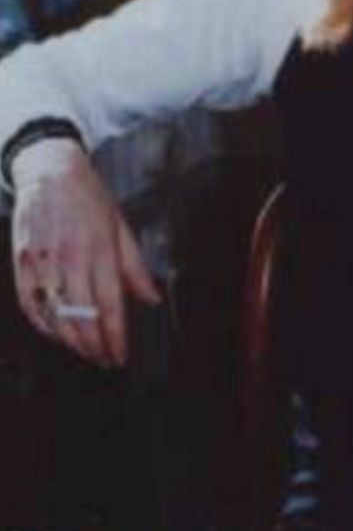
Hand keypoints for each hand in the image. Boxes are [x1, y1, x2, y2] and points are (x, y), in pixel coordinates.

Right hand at [11, 140, 160, 366]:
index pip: (110, 305)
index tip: (120, 356)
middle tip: (103, 359)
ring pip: (56, 315)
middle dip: (95, 346)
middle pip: (82, 317)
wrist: (50, 170)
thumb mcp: (121, 227)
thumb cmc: (89, 198)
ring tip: (84, 351)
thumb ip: (135, 267)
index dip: (115, 337)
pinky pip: (31, 303)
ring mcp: (43, 261)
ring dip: (71, 341)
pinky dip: (43, 324)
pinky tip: (56, 333)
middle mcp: (71, 258)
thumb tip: (151, 297)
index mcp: (100, 250)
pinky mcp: (23, 261)